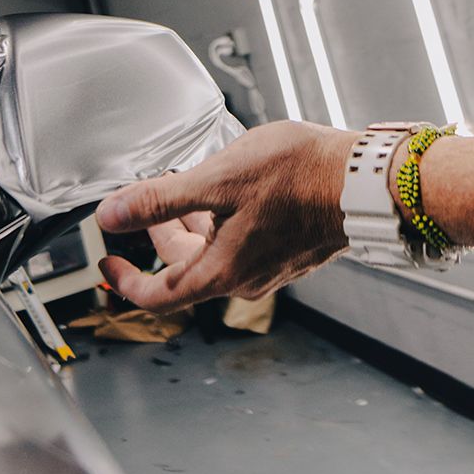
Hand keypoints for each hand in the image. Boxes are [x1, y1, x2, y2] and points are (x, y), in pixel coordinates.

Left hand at [97, 121, 355, 310]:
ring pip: (215, 252)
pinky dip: (223, 221)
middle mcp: (247, 280)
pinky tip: (228, 188)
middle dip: (161, 234)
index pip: (158, 295)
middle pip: (186, 268)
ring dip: (193, 223)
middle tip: (148, 202)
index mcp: (223, 272)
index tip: (107, 266)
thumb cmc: (299, 177)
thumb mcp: (216, 180)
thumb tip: (111, 215)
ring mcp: (271, 267)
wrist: (366, 180)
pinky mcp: (290, 250)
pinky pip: (242, 243)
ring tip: (185, 185)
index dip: (126, 281)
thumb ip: (159, 200)